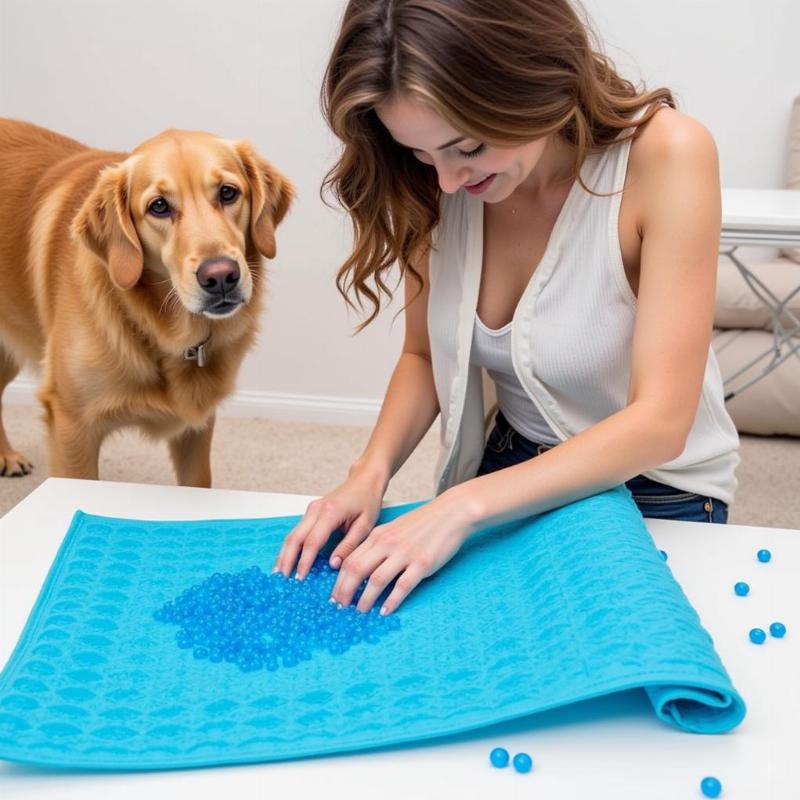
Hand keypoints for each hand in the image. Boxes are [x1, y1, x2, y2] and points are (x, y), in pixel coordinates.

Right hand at [272, 464, 385, 579]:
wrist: (364, 480)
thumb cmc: (367, 501)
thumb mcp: (365, 525)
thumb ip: (349, 545)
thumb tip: (333, 564)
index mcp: (331, 512)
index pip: (312, 541)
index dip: (304, 561)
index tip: (300, 579)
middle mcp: (316, 510)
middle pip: (295, 538)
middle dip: (287, 560)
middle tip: (282, 580)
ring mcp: (311, 509)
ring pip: (292, 534)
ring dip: (284, 554)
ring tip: (279, 573)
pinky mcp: (310, 512)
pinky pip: (297, 531)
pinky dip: (290, 546)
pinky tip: (287, 559)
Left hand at [329, 488, 478, 615]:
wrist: (451, 513)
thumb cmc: (423, 523)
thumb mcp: (394, 529)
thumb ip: (378, 546)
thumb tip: (363, 569)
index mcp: (378, 535)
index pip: (350, 560)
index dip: (339, 580)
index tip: (335, 595)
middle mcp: (387, 544)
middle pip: (356, 570)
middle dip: (345, 591)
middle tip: (340, 607)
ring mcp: (404, 554)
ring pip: (376, 580)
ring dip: (365, 599)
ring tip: (360, 612)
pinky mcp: (422, 563)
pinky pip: (402, 586)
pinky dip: (391, 601)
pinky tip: (385, 611)